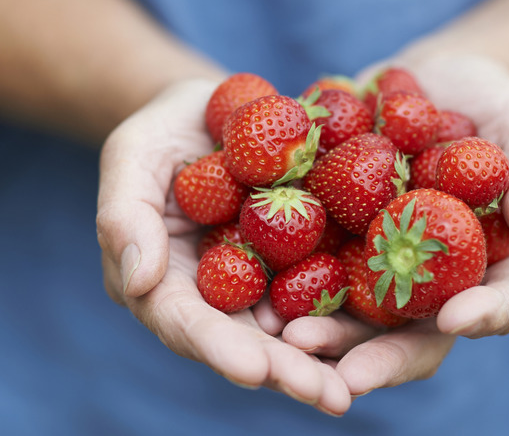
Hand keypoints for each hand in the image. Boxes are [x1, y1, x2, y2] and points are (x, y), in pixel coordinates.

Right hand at [95, 79, 351, 415]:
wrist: (213, 110)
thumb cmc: (160, 134)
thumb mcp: (131, 159)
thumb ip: (124, 218)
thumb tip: (137, 283)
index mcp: (166, 282)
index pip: (187, 322)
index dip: (220, 347)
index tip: (254, 369)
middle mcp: (216, 294)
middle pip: (247, 340)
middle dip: (284, 371)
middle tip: (328, 397)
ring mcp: (261, 280)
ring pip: (290, 328)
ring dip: (322, 360)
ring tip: (353, 388)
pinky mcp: (299, 258)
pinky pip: (323, 286)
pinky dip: (347, 313)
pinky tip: (383, 333)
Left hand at [281, 54, 508, 395]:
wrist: (434, 80)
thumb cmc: (500, 106)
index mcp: (487, 264)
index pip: (496, 302)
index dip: (481, 316)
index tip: (455, 321)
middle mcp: (430, 276)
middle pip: (411, 329)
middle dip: (380, 354)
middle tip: (346, 375)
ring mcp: (381, 258)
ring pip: (354, 310)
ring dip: (324, 332)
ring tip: (288, 338)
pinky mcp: (339, 231)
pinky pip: (312, 260)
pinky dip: (285, 278)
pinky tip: (256, 287)